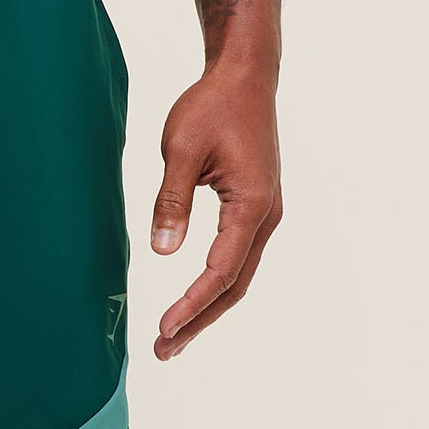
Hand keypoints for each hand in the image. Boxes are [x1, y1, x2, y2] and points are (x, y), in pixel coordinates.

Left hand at [149, 63, 281, 360]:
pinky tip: (192, 304)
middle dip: (198, 321)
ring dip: (206, 310)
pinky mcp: (254, 211)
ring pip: (237, 277)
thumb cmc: (213, 106)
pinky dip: (214, 287)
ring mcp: (264, 215)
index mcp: (251, 204)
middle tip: (162, 352)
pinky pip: (236, 260)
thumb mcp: (179, 149)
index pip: (220, 270)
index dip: (192, 303)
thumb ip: (171, 202)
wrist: (244, 77)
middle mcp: (265, 216)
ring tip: (172, 339)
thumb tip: (163, 252)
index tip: (164, 327)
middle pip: (233, 286)